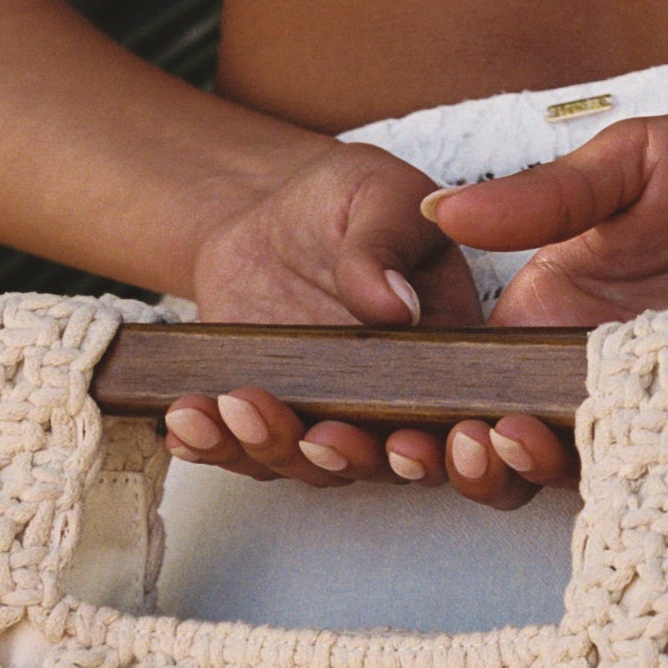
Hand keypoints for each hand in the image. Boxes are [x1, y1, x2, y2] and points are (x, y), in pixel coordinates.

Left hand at [165, 142, 576, 507]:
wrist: (268, 216)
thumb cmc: (347, 202)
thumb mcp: (378, 199)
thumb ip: (388, 248)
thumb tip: (398, 307)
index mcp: (455, 361)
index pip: (481, 430)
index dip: (479, 456)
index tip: (450, 441)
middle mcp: (403, 411)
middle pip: (402, 468)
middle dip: (363, 461)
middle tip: (330, 437)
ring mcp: (335, 426)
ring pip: (317, 468)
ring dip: (278, 448)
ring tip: (239, 405)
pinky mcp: (270, 428)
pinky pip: (246, 454)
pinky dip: (213, 446)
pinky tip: (185, 426)